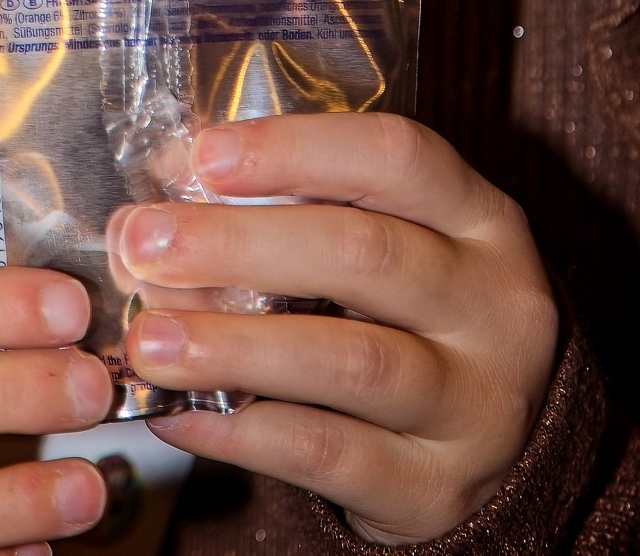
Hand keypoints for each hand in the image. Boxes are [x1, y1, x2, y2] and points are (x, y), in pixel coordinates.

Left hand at [115, 115, 557, 543]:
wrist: (491, 456)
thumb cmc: (408, 318)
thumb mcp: (384, 247)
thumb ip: (291, 214)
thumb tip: (157, 207)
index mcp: (480, 219)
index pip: (397, 157)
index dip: (296, 149)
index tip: (203, 157)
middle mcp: (494, 305)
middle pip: (366, 255)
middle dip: (240, 244)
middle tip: (145, 244)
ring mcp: (475, 404)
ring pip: (350, 362)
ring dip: (233, 344)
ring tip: (149, 340)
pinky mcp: (435, 490)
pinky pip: (327, 454)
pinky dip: (240, 431)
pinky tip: (176, 410)